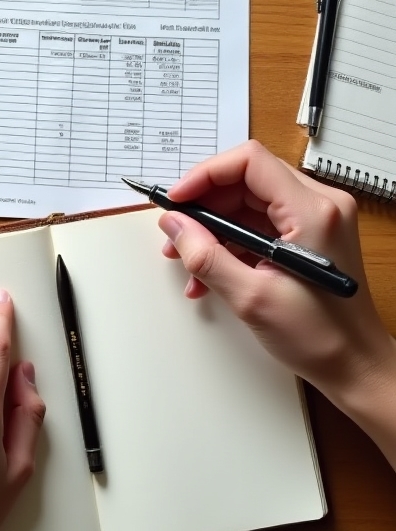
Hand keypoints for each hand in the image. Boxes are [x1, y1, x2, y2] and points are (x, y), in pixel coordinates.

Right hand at [160, 140, 395, 467]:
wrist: (356, 368)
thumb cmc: (324, 338)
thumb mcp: (251, 298)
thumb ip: (205, 255)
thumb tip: (174, 225)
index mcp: (313, 212)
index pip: (248, 162)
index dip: (205, 174)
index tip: (178, 199)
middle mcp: (319, 206)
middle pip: (244, 179)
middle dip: (204, 204)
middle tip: (177, 231)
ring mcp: (315, 218)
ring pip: (246, 200)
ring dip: (212, 226)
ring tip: (189, 258)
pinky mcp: (307, 233)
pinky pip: (257, 221)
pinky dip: (229, 240)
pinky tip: (211, 269)